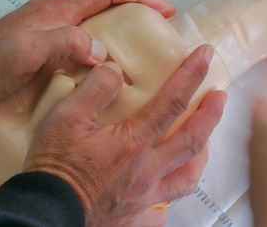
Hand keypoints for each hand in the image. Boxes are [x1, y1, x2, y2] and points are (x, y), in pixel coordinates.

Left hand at [0, 0, 175, 104]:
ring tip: (142, 44)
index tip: (163, 7)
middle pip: (106, 1)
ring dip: (122, 25)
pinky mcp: (51, 45)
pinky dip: (104, 42)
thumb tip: (102, 51)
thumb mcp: (29, 51)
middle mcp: (61, 14)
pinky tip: (110, 61)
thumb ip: (65, 43)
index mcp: (60, 10)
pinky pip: (86, 37)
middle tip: (158, 25)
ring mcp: (56, 29)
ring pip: (98, 19)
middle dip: (137, 6)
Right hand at [24, 45, 225, 226]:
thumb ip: (95, 90)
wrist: (46, 212)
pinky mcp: (137, 216)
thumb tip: (115, 70)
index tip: (204, 56)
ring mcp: (146, 197)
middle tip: (220, 96)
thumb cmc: (55, 166)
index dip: (191, 76)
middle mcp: (148, 169)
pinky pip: (166, 207)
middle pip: (192, 139)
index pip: (172, 102)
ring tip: (204, 138)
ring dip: (202, 152)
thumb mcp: (66, 118)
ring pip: (188, 175)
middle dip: (211, 114)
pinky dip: (173, 191)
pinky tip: (169, 183)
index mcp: (132, 142)